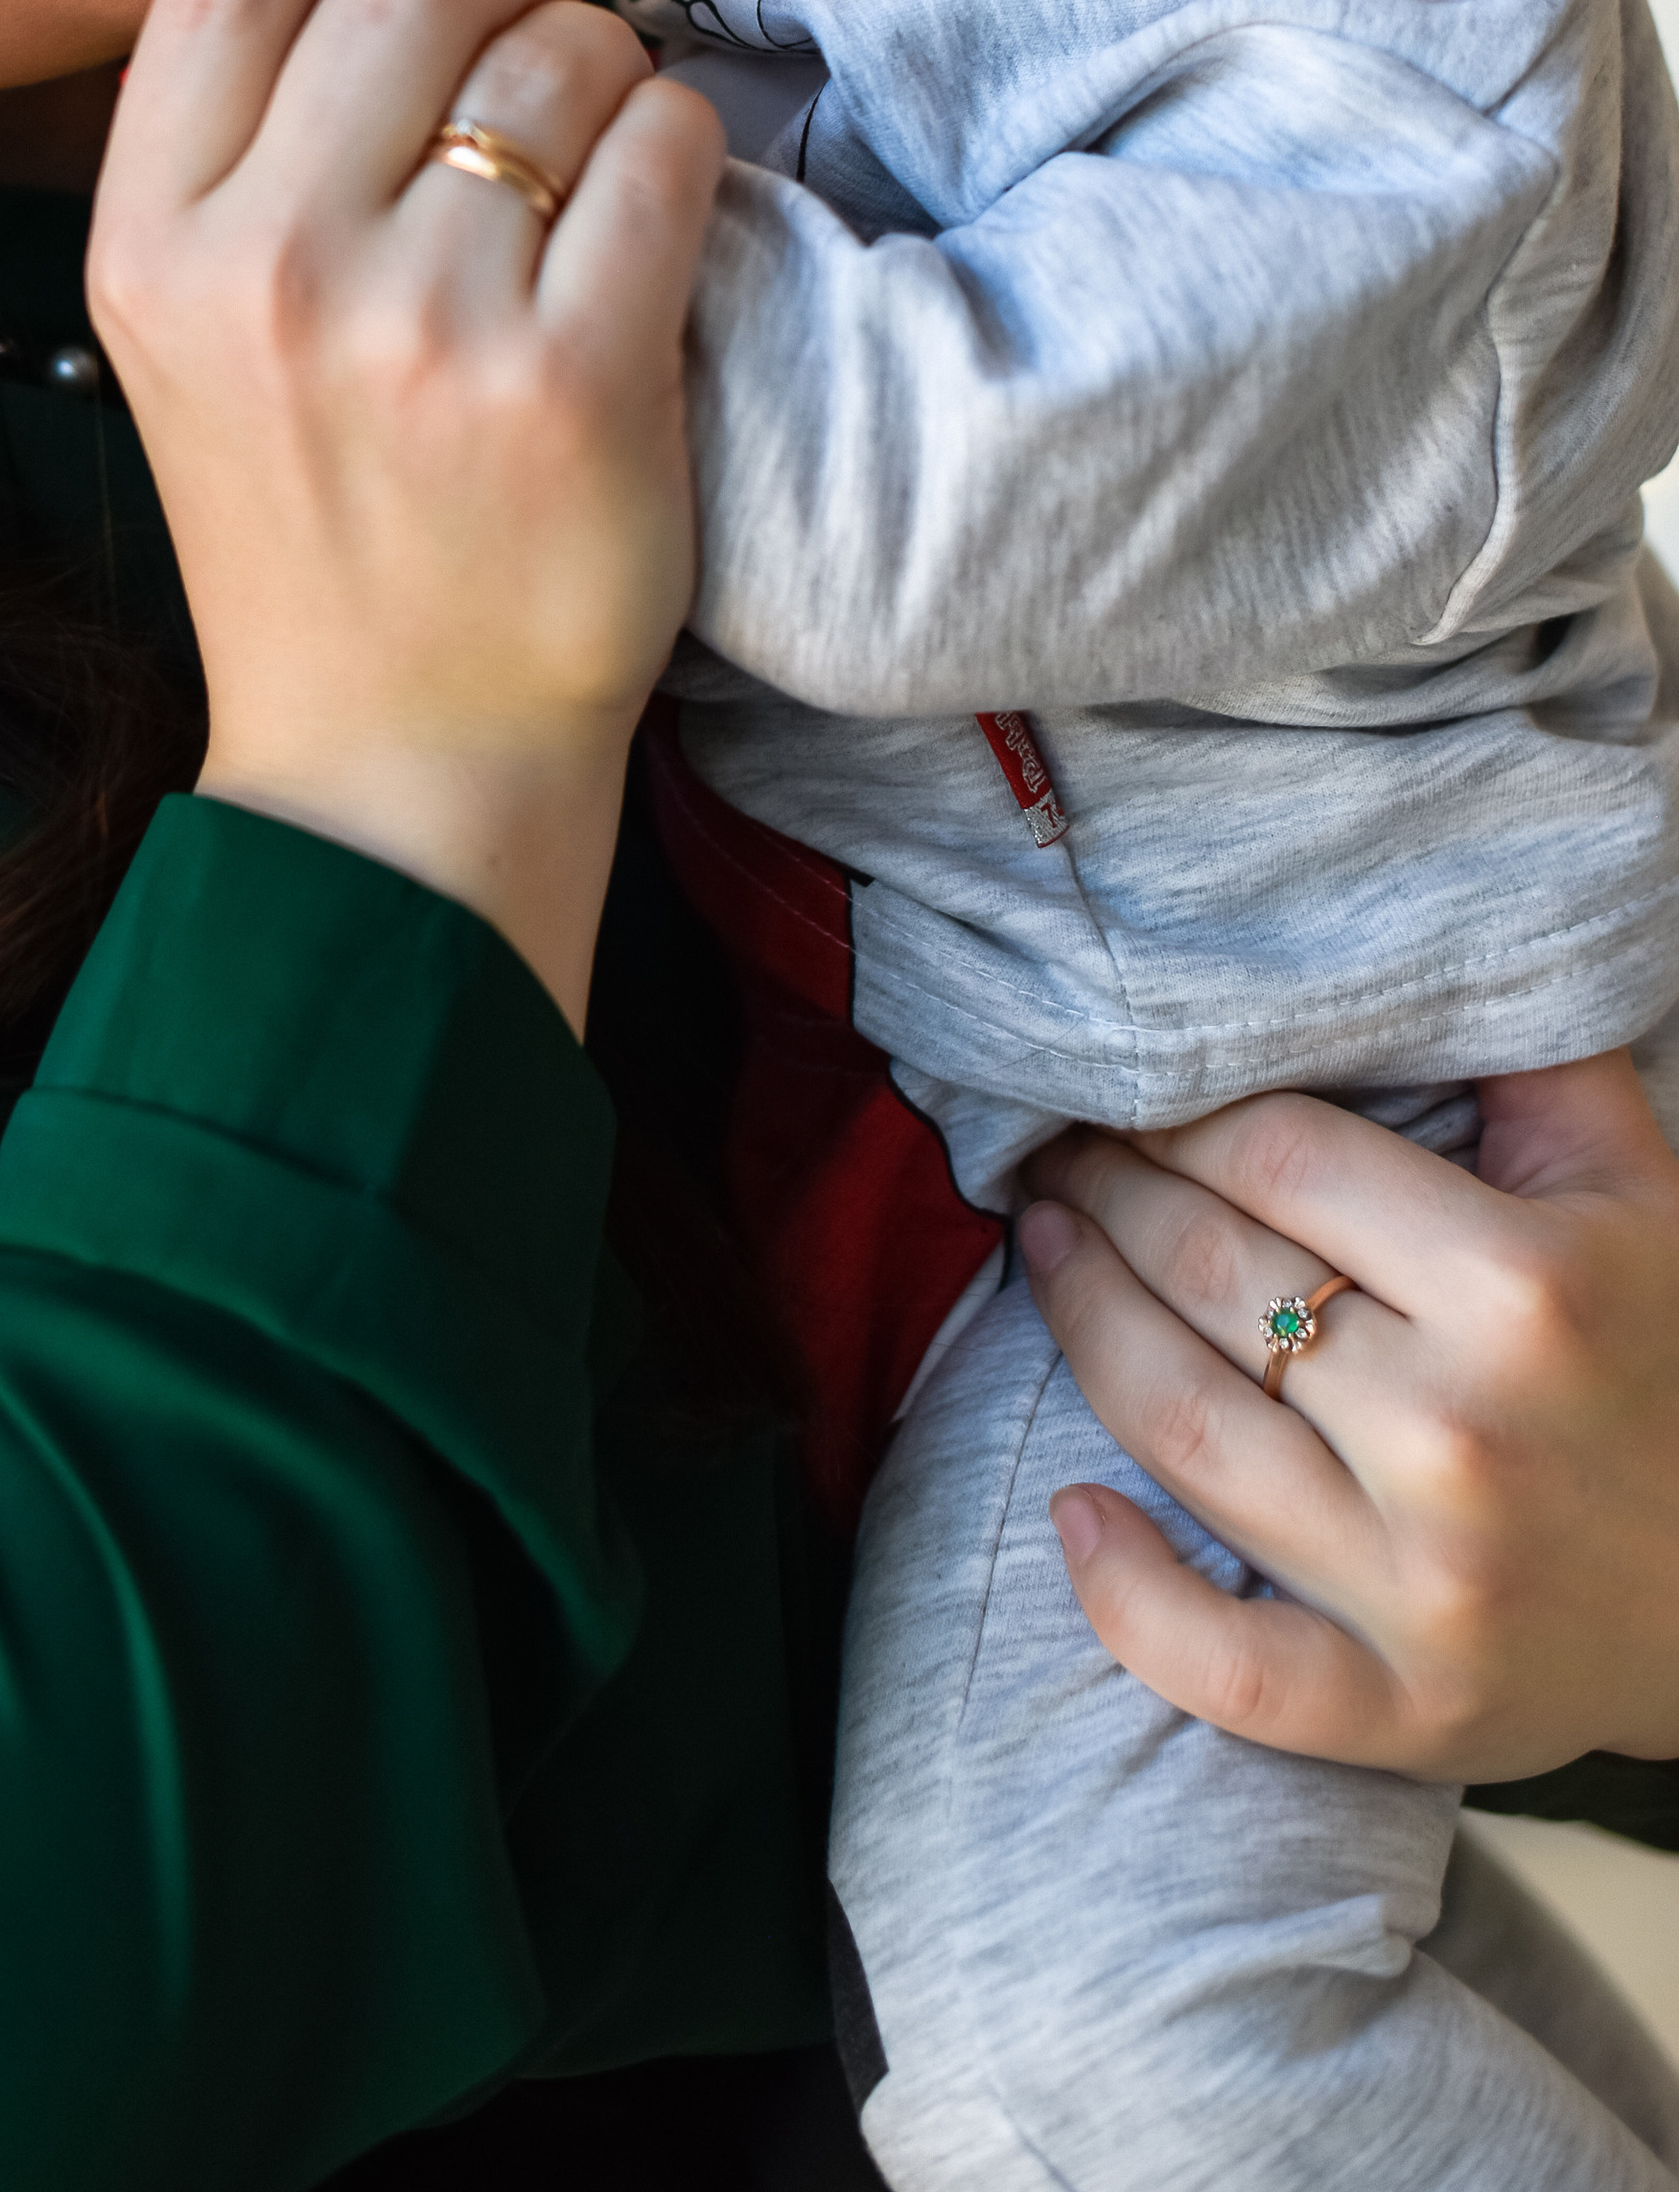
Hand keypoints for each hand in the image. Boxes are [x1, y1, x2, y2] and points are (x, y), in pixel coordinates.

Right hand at [86, 0, 722, 1029]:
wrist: (394, 760)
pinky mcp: (573, 383)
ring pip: (556, 54)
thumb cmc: (308, 519)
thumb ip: (226, 103)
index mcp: (149, 242)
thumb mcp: (197, 317)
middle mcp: (269, 269)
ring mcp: (424, 326)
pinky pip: (660, 151)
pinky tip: (649, 204)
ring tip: (587, 137)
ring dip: (599, 58)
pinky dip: (675, 143)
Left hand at [1021, 1054, 1678, 1779]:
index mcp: (1522, 1288)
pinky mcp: (1404, 1711)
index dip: (1173, 1110)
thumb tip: (1410, 952)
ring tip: (1045, 1251)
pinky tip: (1073, 1516)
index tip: (1124, 1091)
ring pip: (1181, 1427)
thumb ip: (1529, 1061)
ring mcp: (1423, 1585)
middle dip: (1109, 1193)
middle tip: (1057, 1155)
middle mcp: (1459, 1434)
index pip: (1272, 1154)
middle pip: (1209, 1274)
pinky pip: (1225, 1666)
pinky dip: (1129, 1598)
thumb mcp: (1640, 1187)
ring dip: (1081, 1324)